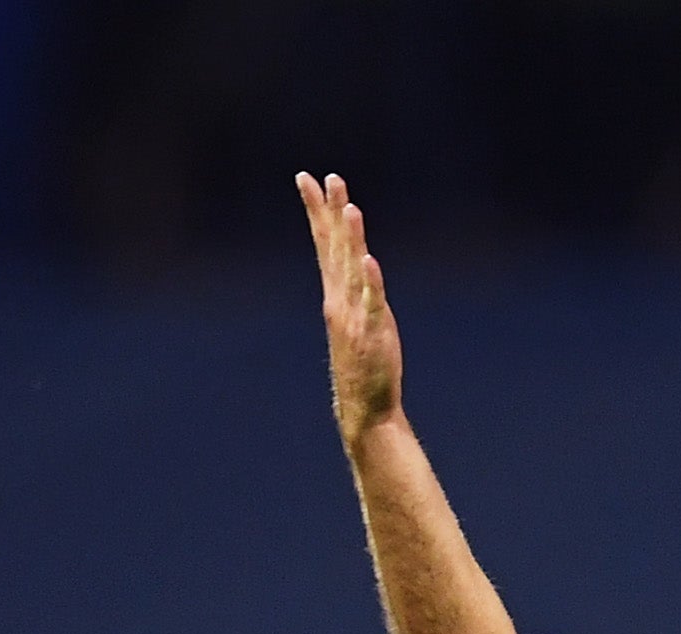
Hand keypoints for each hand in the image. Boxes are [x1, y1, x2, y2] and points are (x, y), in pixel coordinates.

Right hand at [295, 171, 402, 438]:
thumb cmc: (362, 365)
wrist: (364, 407)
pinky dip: (370, 282)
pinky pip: (371, 303)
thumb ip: (355, 290)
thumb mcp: (356, 319)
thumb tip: (357, 261)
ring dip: (351, 239)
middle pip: (334, 247)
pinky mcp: (373, 332)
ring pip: (352, 269)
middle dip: (330, 211)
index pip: (324, 243)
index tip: (307, 179)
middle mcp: (340, 299)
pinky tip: (369, 260)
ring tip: (350, 208)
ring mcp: (354, 315)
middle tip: (328, 178)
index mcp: (336, 293)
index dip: (317, 210)